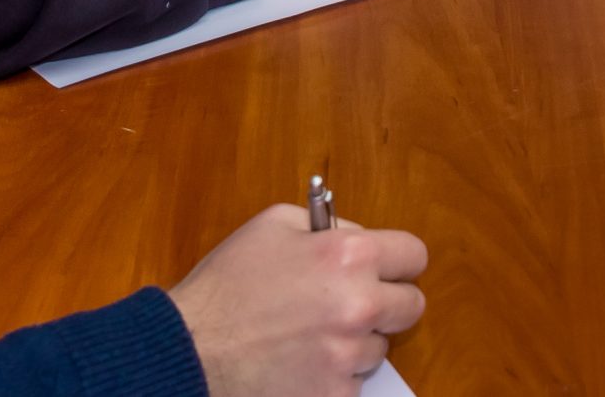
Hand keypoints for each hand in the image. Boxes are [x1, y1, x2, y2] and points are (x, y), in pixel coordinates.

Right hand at [171, 204, 425, 396]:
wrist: (189, 349)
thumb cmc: (227, 284)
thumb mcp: (274, 224)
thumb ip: (328, 225)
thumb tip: (357, 236)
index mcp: (349, 255)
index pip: (415, 255)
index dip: (397, 260)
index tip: (386, 268)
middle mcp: (359, 305)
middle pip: (410, 306)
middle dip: (386, 302)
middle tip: (351, 304)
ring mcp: (348, 356)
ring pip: (379, 348)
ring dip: (355, 342)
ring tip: (309, 336)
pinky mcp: (335, 395)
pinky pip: (353, 382)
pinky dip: (333, 375)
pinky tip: (300, 362)